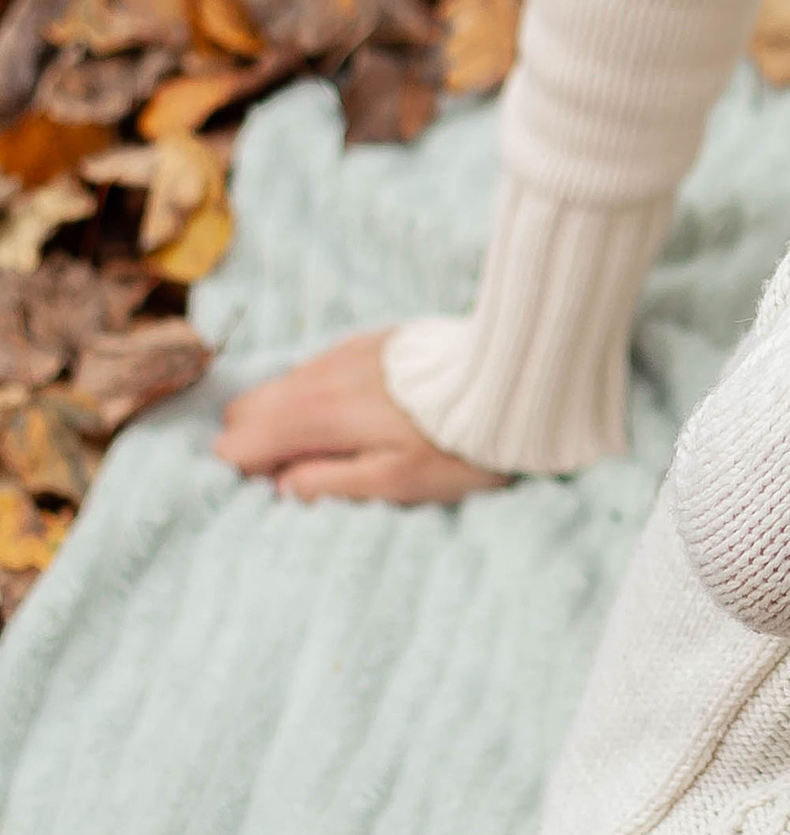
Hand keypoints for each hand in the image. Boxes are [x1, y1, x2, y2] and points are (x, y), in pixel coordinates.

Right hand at [212, 331, 504, 505]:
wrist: (508, 376)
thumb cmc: (455, 441)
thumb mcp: (394, 482)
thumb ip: (327, 486)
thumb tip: (282, 489)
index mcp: (314, 412)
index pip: (234, 442)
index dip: (245, 475)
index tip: (279, 492)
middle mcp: (316, 374)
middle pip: (246, 411)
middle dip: (257, 445)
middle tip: (303, 473)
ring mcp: (340, 353)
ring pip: (281, 388)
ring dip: (287, 421)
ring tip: (335, 449)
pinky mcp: (366, 343)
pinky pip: (316, 372)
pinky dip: (317, 398)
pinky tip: (360, 417)